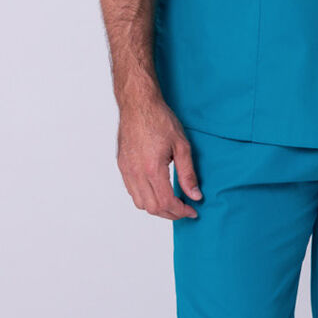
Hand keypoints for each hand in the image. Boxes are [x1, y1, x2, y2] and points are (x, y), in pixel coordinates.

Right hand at [116, 91, 203, 218]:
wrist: (138, 104)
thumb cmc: (159, 120)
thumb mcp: (182, 146)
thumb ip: (188, 174)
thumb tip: (195, 195)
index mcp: (152, 169)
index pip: (166, 202)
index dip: (181, 211)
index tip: (192, 211)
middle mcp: (136, 173)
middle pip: (152, 208)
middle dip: (171, 213)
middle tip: (185, 209)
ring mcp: (126, 170)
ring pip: (140, 203)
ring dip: (157, 208)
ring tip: (172, 202)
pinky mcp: (122, 166)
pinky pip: (132, 191)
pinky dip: (146, 198)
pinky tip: (158, 191)